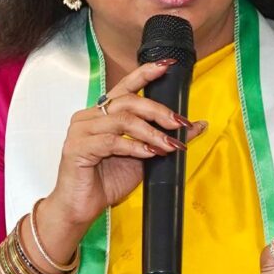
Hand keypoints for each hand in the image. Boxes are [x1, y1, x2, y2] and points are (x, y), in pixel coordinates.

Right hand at [43, 59, 198, 241]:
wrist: (81, 208)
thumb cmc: (107, 182)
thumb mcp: (145, 157)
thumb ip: (165, 138)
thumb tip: (197, 125)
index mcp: (102, 114)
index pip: (125, 86)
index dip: (146, 73)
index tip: (167, 65)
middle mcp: (88, 116)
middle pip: (128, 101)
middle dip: (158, 111)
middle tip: (179, 123)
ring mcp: (80, 131)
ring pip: (122, 120)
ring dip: (151, 133)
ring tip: (169, 145)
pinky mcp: (76, 148)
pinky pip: (111, 141)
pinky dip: (134, 147)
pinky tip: (149, 153)